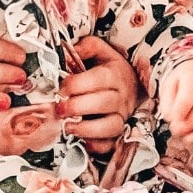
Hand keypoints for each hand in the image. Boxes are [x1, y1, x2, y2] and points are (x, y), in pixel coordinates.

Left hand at [57, 36, 140, 155]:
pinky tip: (83, 141)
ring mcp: (122, 116)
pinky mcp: (118, 133)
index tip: (61, 87)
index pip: (99, 79)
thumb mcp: (101, 51)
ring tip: (68, 126)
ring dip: (87, 128)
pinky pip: (111, 144)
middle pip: (104, 103)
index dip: (76, 84)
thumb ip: (86, 47)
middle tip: (59, 107)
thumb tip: (68, 51)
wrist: (133, 84)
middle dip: (77, 106)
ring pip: (111, 126)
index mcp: (115, 74)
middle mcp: (121, 96)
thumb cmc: (110, 68)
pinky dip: (97, 145)